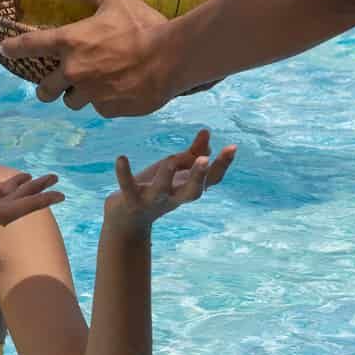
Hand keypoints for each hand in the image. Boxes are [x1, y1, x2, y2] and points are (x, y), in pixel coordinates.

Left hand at [0, 0, 180, 117]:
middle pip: (44, 90)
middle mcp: (74, 71)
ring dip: (78, 94)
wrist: (173, 57)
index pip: (29, 46)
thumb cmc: (143, 25)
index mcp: (70, 42)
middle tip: (57, 82)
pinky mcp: (109, 109)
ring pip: (73, 102)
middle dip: (47, 87)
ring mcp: (91, 94)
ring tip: (94, 85)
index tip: (6, 49)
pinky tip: (120, 89)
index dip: (13, 48)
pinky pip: (100, 109)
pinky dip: (105, 101)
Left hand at [103, 129, 236, 231]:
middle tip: (205, 161)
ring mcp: (152, 200)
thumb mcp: (175, 170)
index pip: (211, 180)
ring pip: (162, 191)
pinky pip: (128, 187)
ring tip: (170, 160)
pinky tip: (121, 158)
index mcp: (187, 188)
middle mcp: (173, 197)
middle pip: (192, 192)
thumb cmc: (156, 189)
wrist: (127, 220)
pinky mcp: (130, 200)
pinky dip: (124, 174)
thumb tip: (207, 133)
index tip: (233, 147)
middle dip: (198, 177)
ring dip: (166, 177)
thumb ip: (192, 153)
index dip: (223, 165)